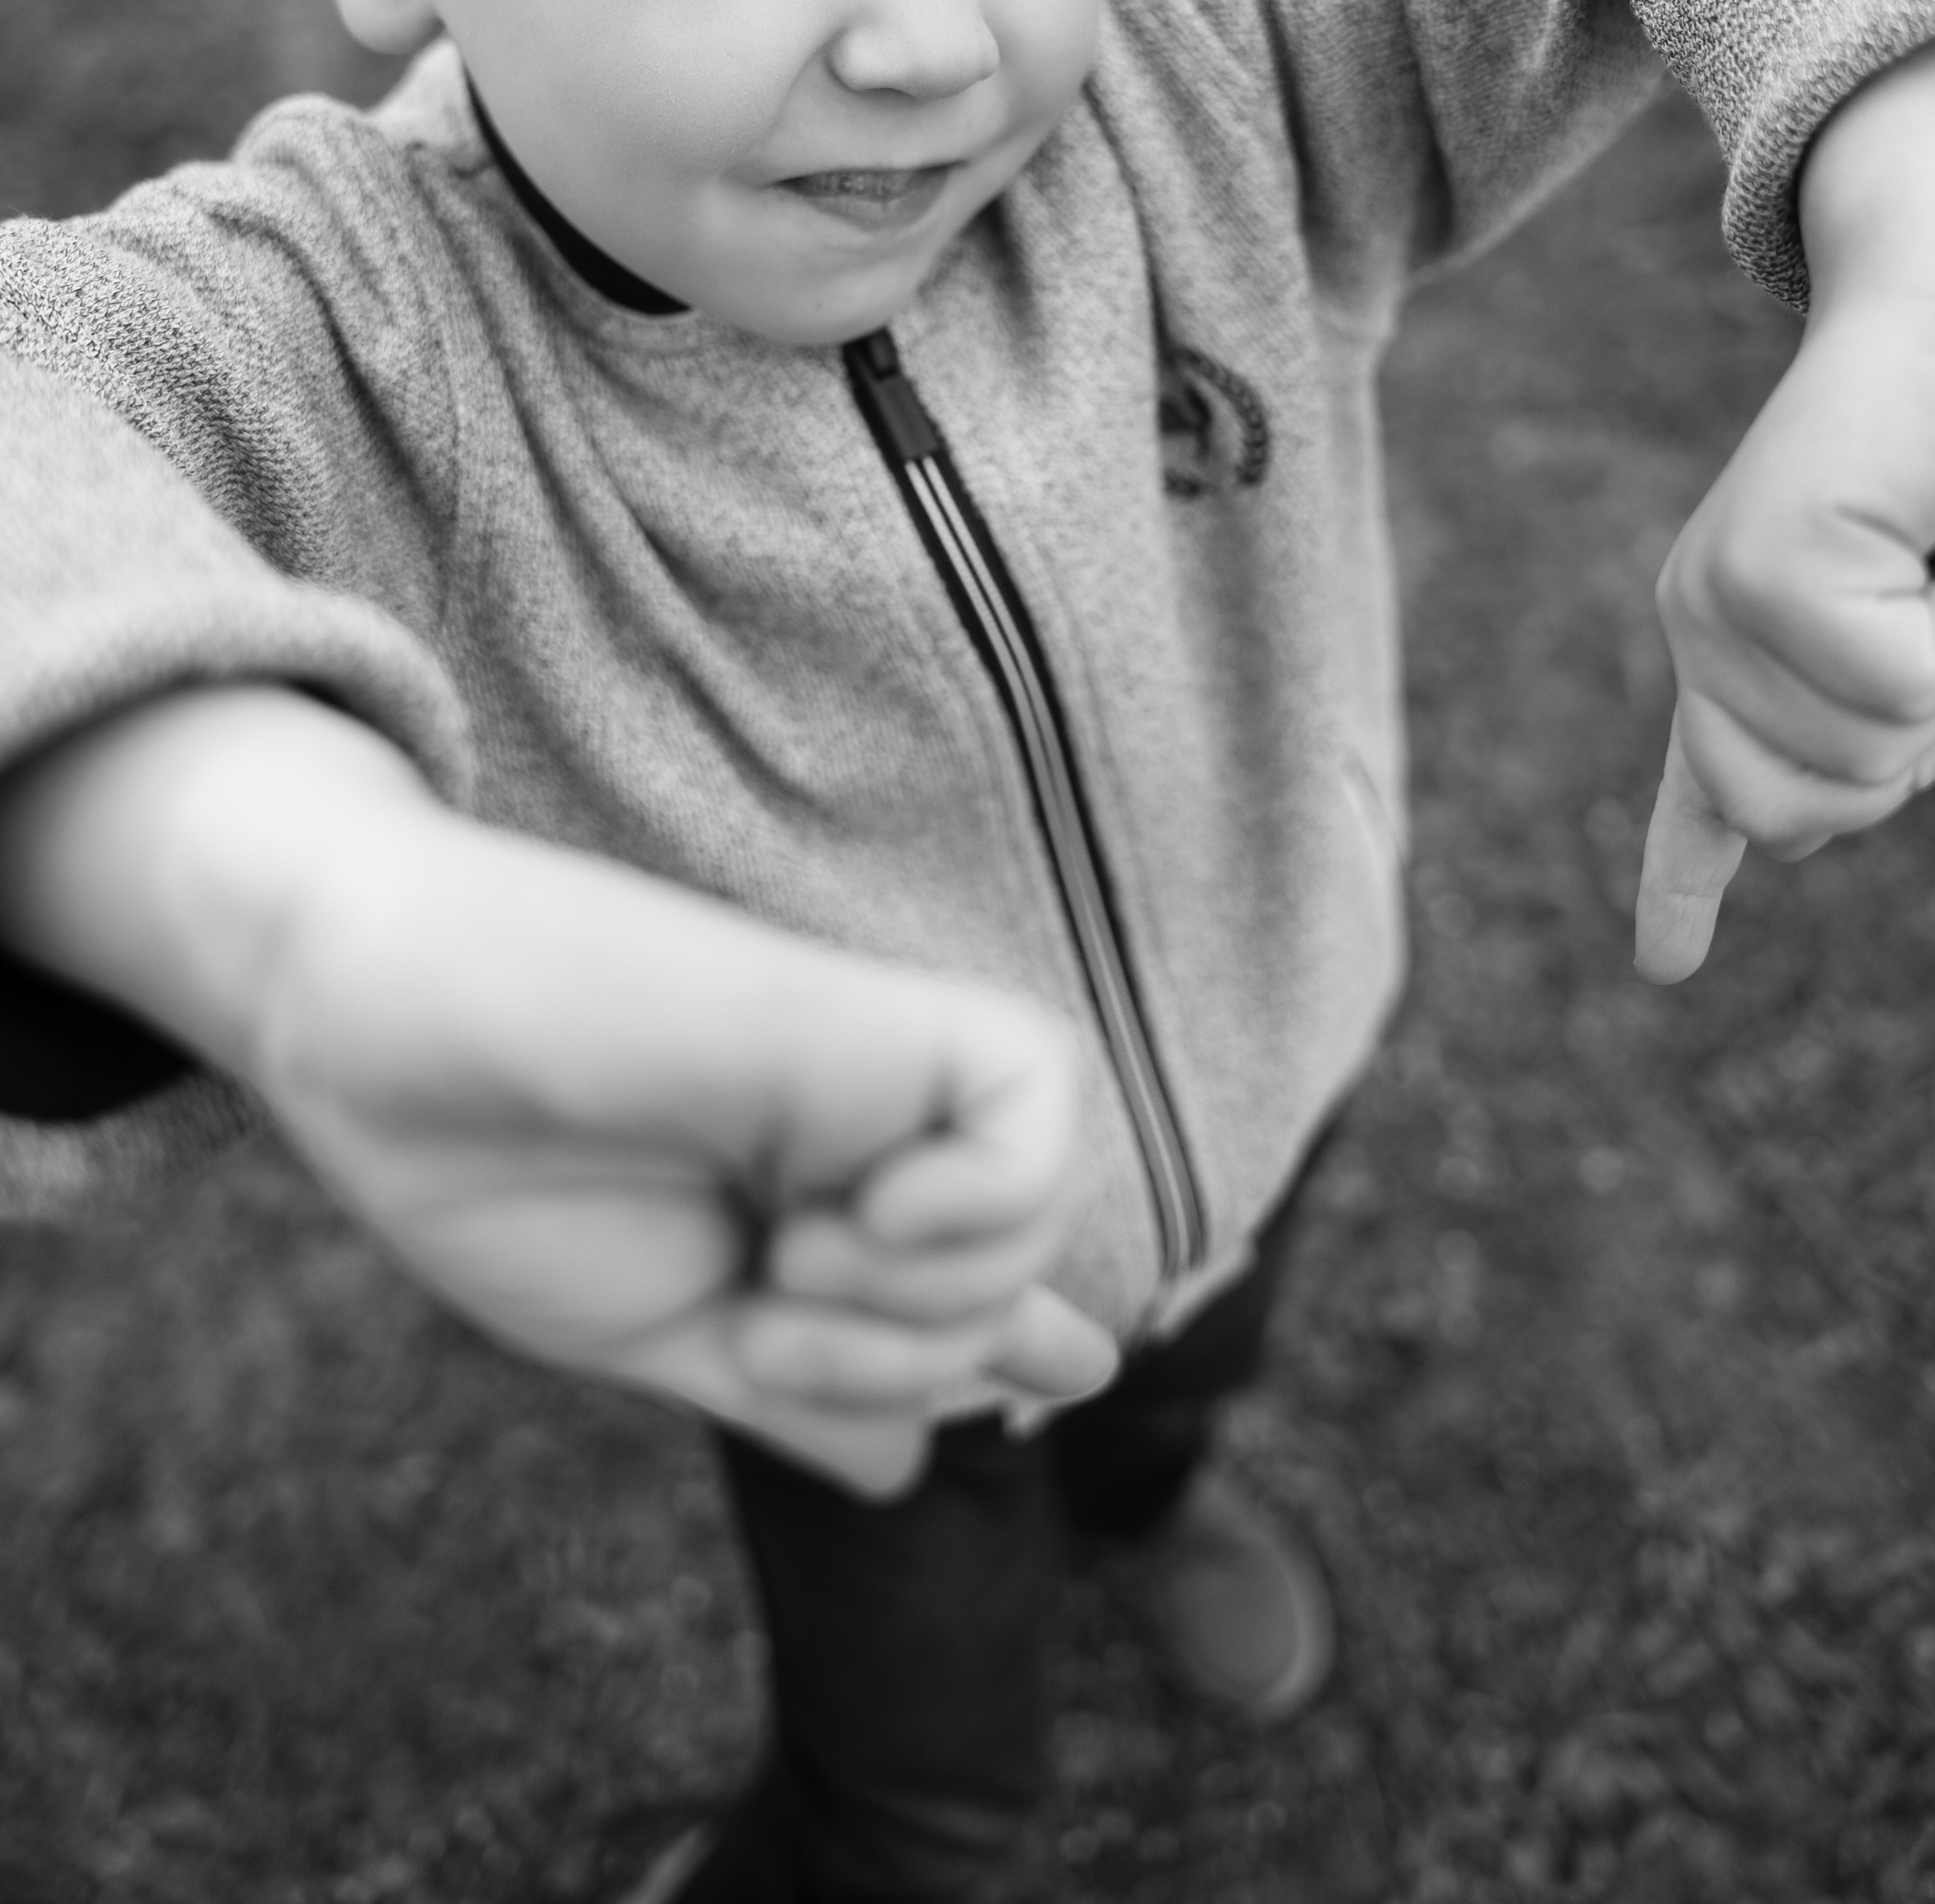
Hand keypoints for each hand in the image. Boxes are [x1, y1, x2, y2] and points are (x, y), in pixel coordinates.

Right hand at [0, 692, 1115, 1491]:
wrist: (376, 1030)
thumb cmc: (481, 1172)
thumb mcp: (660, 1331)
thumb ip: (803, 1388)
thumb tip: (917, 1468)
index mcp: (808, 1202)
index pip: (969, 1284)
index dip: (1021, 1331)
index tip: (1073, 1366)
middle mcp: (861, 1131)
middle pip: (1006, 1289)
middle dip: (912, 1366)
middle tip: (771, 1321)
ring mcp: (869, 1070)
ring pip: (1037, 1217)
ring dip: (916, 1304)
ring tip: (787, 1256)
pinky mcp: (870, 1010)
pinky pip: (1037, 1106)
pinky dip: (978, 1197)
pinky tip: (866, 1201)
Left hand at [1637, 45, 1934, 981]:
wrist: (1934, 311)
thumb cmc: (1934, 484)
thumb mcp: (1902, 641)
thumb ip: (1881, 712)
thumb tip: (1804, 829)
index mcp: (1740, 652)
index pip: (1708, 800)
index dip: (1684, 887)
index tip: (1663, 970)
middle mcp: (1704, 627)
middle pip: (1815, 812)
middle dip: (1906, 753)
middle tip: (1917, 620)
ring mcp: (1718, 592)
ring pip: (1868, 753)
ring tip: (1921, 569)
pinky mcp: (1765, 558)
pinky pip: (1893, 684)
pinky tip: (1912, 542)